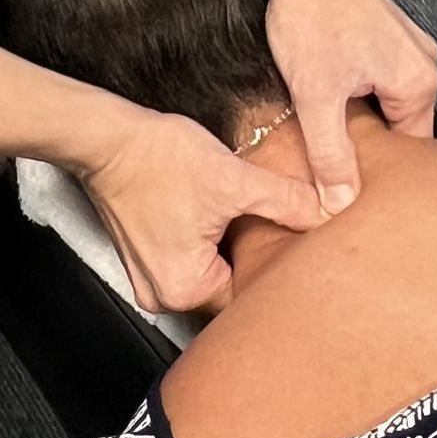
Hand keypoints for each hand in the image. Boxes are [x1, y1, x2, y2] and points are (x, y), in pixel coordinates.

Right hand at [78, 110, 327, 313]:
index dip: (277, 270)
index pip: (250, 298)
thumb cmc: (158, 159)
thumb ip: (287, 202)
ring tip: (248, 221)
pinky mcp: (145, 257)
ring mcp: (150, 278)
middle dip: (254, 260)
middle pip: (229, 288)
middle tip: (281, 233)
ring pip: (211, 272)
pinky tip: (220, 218)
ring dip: (230, 250)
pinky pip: (190, 260)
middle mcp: (162, 296)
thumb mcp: (234, 180)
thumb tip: (328, 212)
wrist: (108, 138)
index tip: (298, 252)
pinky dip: (208, 243)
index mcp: (185, 290)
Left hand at [260, 0, 436, 211]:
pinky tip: (321, 92)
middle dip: (366, 144)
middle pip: (398, 125)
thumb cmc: (312, 11)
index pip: (412, 150)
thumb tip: (341, 200)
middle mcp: (420, 61)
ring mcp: (402, 43)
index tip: (354, 188)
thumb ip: (330, 154)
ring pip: (382, 100)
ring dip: (354, 115)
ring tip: (323, 124)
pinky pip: (372, 77)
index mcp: (419, 81)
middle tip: (332, 161)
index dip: (381, 173)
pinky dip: (350, 90)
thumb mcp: (316, 95)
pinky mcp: (378, 31)